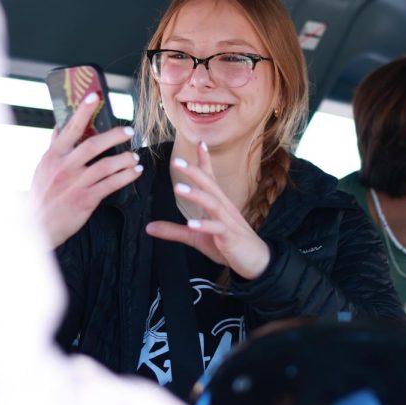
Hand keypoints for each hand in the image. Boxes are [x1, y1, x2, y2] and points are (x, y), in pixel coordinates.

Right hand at [29, 93, 140, 247]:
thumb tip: (61, 125)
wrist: (38, 227)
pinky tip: (135, 172)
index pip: (69, 129)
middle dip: (114, 136)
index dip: (83, 111)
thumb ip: (55, 147)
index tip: (94, 96)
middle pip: (93, 145)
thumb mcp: (43, 168)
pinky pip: (111, 184)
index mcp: (53, 156)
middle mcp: (64, 167)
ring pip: (105, 165)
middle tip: (129, 131)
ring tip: (134, 156)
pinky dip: (126, 177)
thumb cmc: (43, 195)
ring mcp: (75, 184)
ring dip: (124, 159)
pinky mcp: (86, 199)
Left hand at [145, 141, 270, 278]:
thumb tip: (149, 227)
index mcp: (217, 204)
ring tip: (178, 188)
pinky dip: (205, 225)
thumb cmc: (228, 245)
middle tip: (176, 160)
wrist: (256, 261)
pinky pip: (217, 229)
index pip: (210, 179)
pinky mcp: (230, 237)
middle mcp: (224, 208)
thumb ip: (174, 231)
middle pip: (209, 184)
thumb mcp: (196, 237)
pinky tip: (192, 223)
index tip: (200, 143)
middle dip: (194, 171)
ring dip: (196, 194)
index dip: (204, 162)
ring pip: (212, 203)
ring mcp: (228, 221)